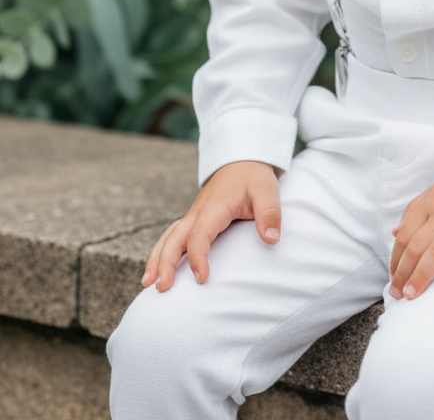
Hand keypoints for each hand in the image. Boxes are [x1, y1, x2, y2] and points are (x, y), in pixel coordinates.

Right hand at [141, 160, 280, 291]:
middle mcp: (198, 212)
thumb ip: (270, 214)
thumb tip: (272, 240)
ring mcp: (193, 216)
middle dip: (165, 262)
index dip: (198, 257)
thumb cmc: (254, 178)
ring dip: (156, 259)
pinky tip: (156, 270)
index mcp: (214, 207)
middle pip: (174, 238)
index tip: (202, 278)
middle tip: (160, 287)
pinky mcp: (193, 220)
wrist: (243, 161)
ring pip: (168, 237)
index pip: (199, 234)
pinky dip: (161, 252)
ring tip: (147, 284)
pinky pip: (172, 236)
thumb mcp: (267, 191)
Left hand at [388, 165, 433, 300]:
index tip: (393, 280)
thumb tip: (395, 232)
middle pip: (417, 246)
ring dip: (423, 275)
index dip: (396, 260)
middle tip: (397, 295)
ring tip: (413, 296)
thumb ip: (416, 210)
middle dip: (404, 273)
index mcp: (431, 203)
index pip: (405, 235)